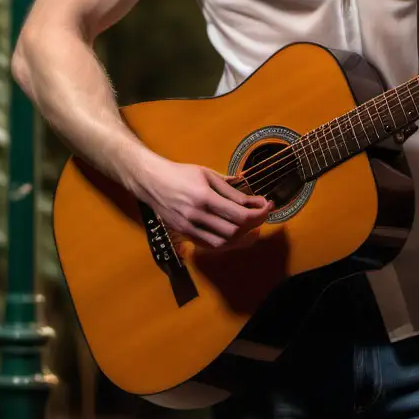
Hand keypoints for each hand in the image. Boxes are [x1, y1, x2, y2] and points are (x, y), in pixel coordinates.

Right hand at [129, 153, 273, 250]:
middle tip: (262, 215)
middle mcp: (196, 215)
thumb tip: (253, 201)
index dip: (259, 214)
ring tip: (251, 227)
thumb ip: (230, 190)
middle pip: (234, 231)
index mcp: (204, 197)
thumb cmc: (179, 173)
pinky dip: (226, 242)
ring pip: (223, 243)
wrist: (151, 181)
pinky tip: (234, 233)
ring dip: (242, 237)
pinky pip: (210, 245)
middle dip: (254, 225)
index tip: (267, 206)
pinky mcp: (184, 233)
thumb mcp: (207, 174)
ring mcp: (189, 227)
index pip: (240, 215)